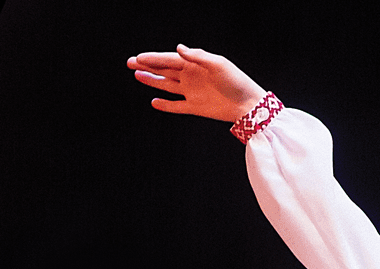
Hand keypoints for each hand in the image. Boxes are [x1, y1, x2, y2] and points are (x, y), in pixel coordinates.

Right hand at [127, 45, 266, 121]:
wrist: (248, 104)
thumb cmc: (236, 81)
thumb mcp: (218, 64)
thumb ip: (197, 57)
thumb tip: (178, 49)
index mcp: (195, 64)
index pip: (169, 60)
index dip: (153, 59)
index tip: (139, 58)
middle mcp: (191, 77)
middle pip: (165, 70)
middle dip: (148, 66)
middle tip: (130, 63)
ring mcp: (192, 92)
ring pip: (167, 86)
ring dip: (152, 81)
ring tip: (137, 76)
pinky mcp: (196, 107)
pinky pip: (177, 106)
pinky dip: (166, 105)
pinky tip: (154, 101)